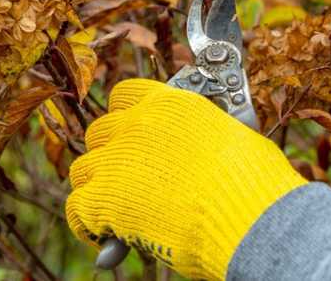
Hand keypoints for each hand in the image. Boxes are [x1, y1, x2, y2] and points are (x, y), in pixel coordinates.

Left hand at [65, 79, 305, 279]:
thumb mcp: (232, 136)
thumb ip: (205, 134)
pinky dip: (89, 224)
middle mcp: (137, 124)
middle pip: (99, 132)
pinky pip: (77, 208)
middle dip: (110, 154)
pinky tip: (108, 236)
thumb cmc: (253, 179)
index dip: (124, 116)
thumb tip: (214, 146)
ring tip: (117, 210)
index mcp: (169, 103)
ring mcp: (116, 159)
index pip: (124, 94)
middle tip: (128, 179)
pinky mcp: (103, 198)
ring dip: (97, 188)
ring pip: (83, 169)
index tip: (131, 135)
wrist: (247, 214)